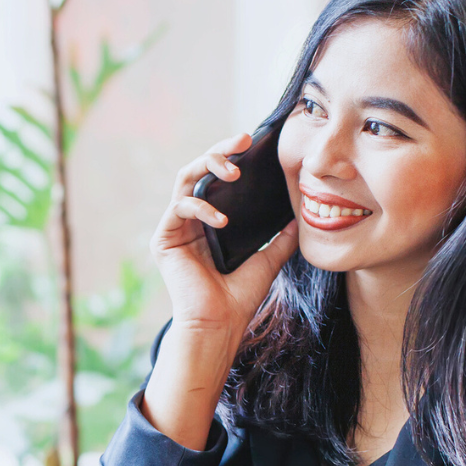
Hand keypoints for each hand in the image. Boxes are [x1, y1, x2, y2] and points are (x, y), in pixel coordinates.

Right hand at [151, 132, 297, 342]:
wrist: (220, 325)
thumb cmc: (240, 297)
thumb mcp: (269, 260)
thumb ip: (282, 238)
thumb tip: (301, 215)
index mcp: (209, 223)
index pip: (217, 179)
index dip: (231, 157)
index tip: (252, 142)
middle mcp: (189, 221)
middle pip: (199, 171)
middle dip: (219, 150)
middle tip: (242, 140)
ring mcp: (174, 229)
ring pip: (185, 180)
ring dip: (208, 166)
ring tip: (233, 170)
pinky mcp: (163, 240)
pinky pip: (179, 209)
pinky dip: (201, 207)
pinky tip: (221, 219)